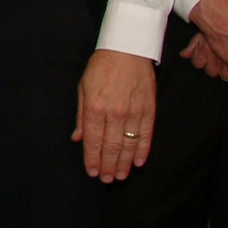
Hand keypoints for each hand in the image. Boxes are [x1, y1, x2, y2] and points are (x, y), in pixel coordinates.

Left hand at [74, 49, 154, 182]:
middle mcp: (114, 113)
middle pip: (111, 147)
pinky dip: (143, 150)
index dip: (92, 159)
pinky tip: (139, 162)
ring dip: (124, 163)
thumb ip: (82, 116)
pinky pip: (146, 135)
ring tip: (120, 176)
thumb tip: (78, 138)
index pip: (93, 141)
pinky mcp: (149, 109)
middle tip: (107, 179)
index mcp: (95, 107)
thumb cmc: (102, 67)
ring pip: (129, 145)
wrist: (128, 48)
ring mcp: (133, 112)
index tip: (92, 172)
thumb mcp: (83, 88)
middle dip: (108, 166)